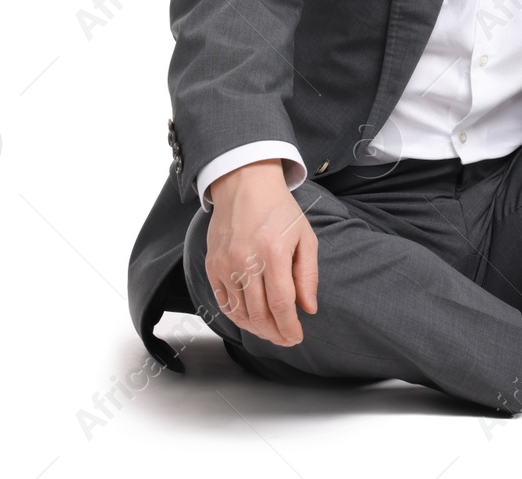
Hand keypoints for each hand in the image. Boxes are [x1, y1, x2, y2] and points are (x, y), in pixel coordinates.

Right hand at [205, 159, 318, 346]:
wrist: (245, 183)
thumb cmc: (279, 209)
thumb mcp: (305, 236)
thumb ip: (307, 274)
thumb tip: (308, 308)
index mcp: (273, 252)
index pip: (281, 304)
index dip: (289, 327)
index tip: (296, 337)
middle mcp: (246, 260)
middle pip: (259, 313)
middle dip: (275, 333)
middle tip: (286, 339)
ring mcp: (225, 264)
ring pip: (239, 312)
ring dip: (256, 329)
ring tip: (271, 332)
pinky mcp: (212, 265)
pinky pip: (223, 302)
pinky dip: (237, 317)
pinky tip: (250, 320)